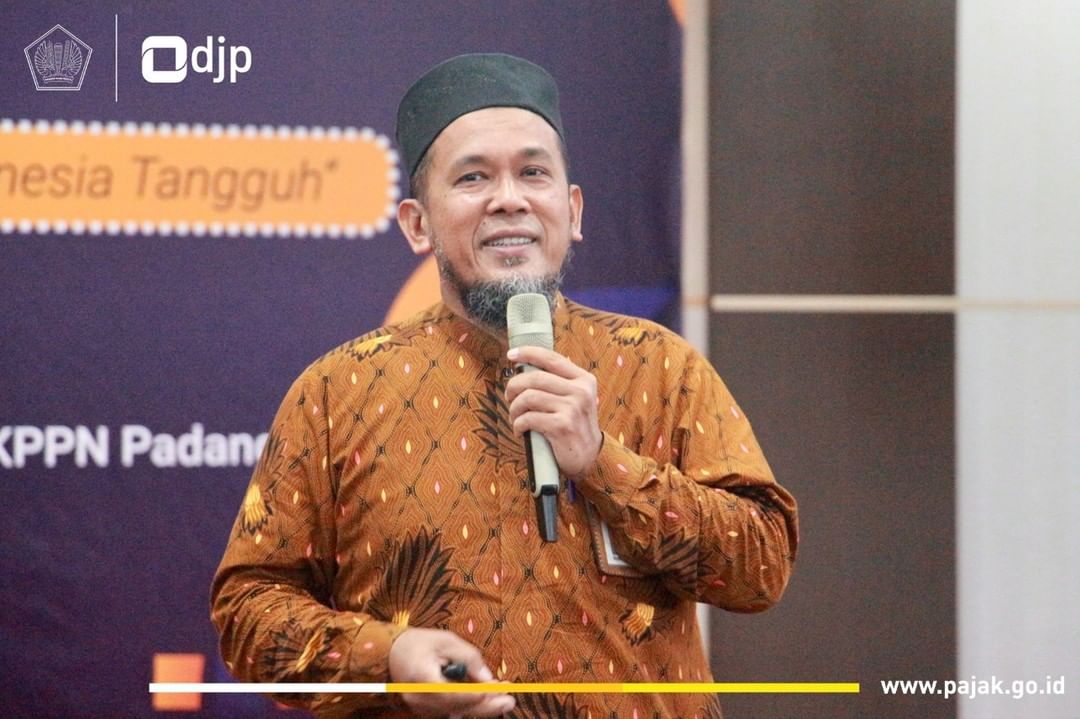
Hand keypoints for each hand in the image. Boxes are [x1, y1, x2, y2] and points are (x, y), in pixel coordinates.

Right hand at [388, 627, 514, 717]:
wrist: (394, 654)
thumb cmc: (421, 643)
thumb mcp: (447, 640)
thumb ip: (468, 658)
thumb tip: (488, 678)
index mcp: (420, 676)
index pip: (447, 691)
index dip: (471, 694)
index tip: (493, 690)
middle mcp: (419, 696)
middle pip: (455, 707)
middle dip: (485, 705)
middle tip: (510, 701)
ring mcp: (421, 706)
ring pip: (456, 712)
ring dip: (481, 707)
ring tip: (505, 698)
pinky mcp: (427, 710)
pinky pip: (452, 711)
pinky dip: (471, 706)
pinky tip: (488, 699)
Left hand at [505, 346, 602, 479]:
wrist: (589, 458)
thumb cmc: (575, 427)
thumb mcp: (576, 399)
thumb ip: (560, 383)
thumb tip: (526, 368)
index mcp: (584, 380)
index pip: (552, 358)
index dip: (528, 353)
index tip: (511, 355)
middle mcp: (580, 391)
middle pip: (534, 378)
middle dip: (514, 386)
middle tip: (509, 397)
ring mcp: (572, 408)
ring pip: (528, 397)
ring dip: (514, 408)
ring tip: (514, 416)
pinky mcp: (562, 426)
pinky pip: (528, 418)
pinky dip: (518, 424)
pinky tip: (520, 430)